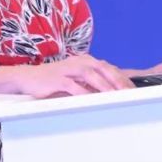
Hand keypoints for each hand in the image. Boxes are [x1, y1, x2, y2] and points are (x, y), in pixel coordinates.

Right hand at [16, 54, 134, 98]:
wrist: (29, 78)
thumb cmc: (54, 80)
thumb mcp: (76, 79)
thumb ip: (92, 83)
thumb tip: (110, 93)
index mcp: (86, 61)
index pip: (109, 68)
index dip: (122, 79)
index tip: (133, 90)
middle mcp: (80, 61)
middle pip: (104, 69)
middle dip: (118, 81)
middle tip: (130, 93)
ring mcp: (69, 69)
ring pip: (92, 75)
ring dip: (105, 86)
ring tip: (116, 96)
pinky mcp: (59, 78)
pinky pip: (75, 86)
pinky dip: (85, 93)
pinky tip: (92, 100)